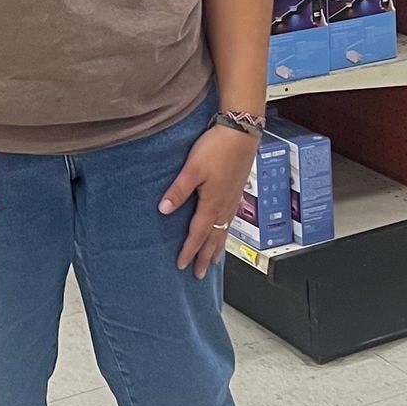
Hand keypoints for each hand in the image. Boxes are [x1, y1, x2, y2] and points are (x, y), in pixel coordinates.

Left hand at [160, 123, 257, 276]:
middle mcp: (225, 205)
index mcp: (212, 203)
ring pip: (224, 230)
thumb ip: (178, 190)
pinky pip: (231, 219)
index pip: (198, 234)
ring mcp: (233, 198)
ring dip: (217, 247)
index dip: (189, 251)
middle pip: (214, 237)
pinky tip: (224, 229)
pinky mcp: (237, 190)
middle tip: (200, 273)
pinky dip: (225, 231)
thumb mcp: (192, 169)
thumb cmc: (218, 148)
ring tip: (213, 260)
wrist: (242, 132)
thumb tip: (164, 210)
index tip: (181, 265)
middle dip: (206, 257)